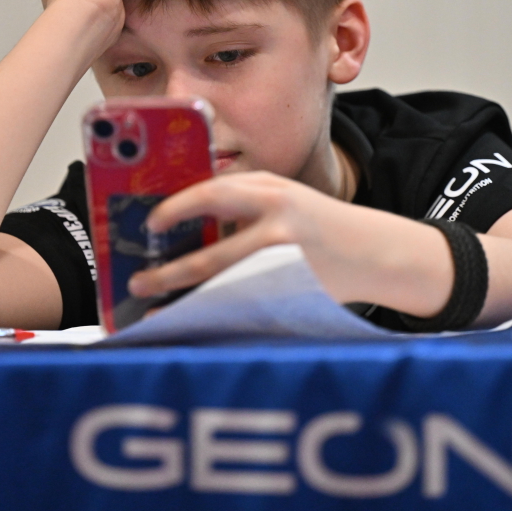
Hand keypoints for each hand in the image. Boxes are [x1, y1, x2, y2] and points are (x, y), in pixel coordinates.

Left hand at [129, 171, 453, 314]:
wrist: (374, 249)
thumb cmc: (319, 223)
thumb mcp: (284, 197)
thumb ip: (244, 202)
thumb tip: (183, 218)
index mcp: (270, 190)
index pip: (211, 194)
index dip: (175, 210)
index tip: (149, 224)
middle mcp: (278, 222)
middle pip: (211, 255)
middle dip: (168, 273)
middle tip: (137, 281)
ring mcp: (287, 263)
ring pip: (223, 289)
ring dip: (184, 300)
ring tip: (154, 308)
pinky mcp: (295, 292)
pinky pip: (244, 306)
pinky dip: (212, 313)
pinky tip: (191, 320)